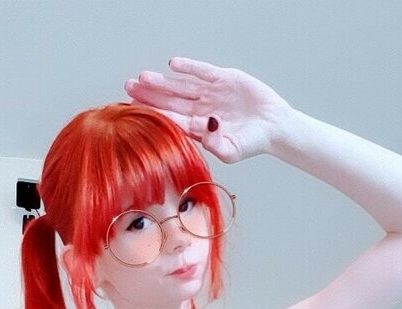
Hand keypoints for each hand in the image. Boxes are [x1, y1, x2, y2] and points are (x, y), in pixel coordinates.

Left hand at [124, 57, 291, 163]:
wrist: (273, 127)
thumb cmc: (252, 143)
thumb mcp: (233, 151)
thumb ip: (216, 146)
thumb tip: (203, 135)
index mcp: (198, 129)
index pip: (172, 120)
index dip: (154, 115)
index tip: (135, 111)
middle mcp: (200, 110)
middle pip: (170, 101)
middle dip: (149, 95)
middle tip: (128, 87)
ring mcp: (210, 93)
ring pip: (181, 86)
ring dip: (162, 82)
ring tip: (142, 78)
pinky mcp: (223, 79)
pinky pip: (202, 72)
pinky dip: (189, 68)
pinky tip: (172, 65)